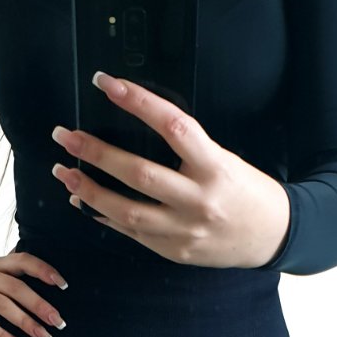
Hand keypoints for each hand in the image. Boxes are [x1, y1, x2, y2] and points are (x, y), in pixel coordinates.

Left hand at [50, 72, 290, 268]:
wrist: (272, 236)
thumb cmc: (247, 190)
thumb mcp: (224, 159)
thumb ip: (186, 149)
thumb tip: (135, 129)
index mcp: (215, 167)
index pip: (173, 126)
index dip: (138, 102)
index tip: (107, 84)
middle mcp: (198, 200)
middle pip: (139, 173)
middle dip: (96, 153)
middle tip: (66, 136)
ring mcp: (184, 230)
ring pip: (127, 210)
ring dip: (89, 189)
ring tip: (64, 171)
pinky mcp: (174, 251)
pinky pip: (131, 232)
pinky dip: (103, 215)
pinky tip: (82, 200)